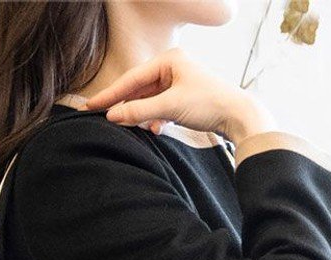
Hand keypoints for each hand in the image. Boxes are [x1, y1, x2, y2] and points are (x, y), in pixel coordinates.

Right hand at [80, 50, 275, 146]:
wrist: (239, 116)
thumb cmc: (209, 104)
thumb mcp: (170, 107)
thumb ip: (140, 111)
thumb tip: (114, 116)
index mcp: (169, 59)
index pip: (132, 78)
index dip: (111, 94)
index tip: (92, 105)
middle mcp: (173, 67)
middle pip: (139, 88)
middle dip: (125, 105)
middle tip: (102, 117)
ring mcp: (179, 82)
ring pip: (150, 100)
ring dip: (142, 115)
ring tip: (135, 127)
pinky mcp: (184, 97)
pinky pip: (161, 107)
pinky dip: (155, 118)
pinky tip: (155, 129)